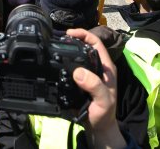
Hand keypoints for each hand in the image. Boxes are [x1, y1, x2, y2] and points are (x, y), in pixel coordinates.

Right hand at [66, 28, 125, 148]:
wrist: (97, 127)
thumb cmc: (104, 113)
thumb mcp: (103, 100)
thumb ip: (94, 86)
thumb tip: (78, 72)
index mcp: (105, 67)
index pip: (96, 43)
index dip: (84, 34)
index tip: (69, 33)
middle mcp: (96, 67)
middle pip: (84, 46)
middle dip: (72, 39)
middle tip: (58, 39)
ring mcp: (86, 74)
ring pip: (76, 56)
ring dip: (66, 50)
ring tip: (54, 47)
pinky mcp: (78, 81)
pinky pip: (68, 67)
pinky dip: (61, 62)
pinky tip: (54, 62)